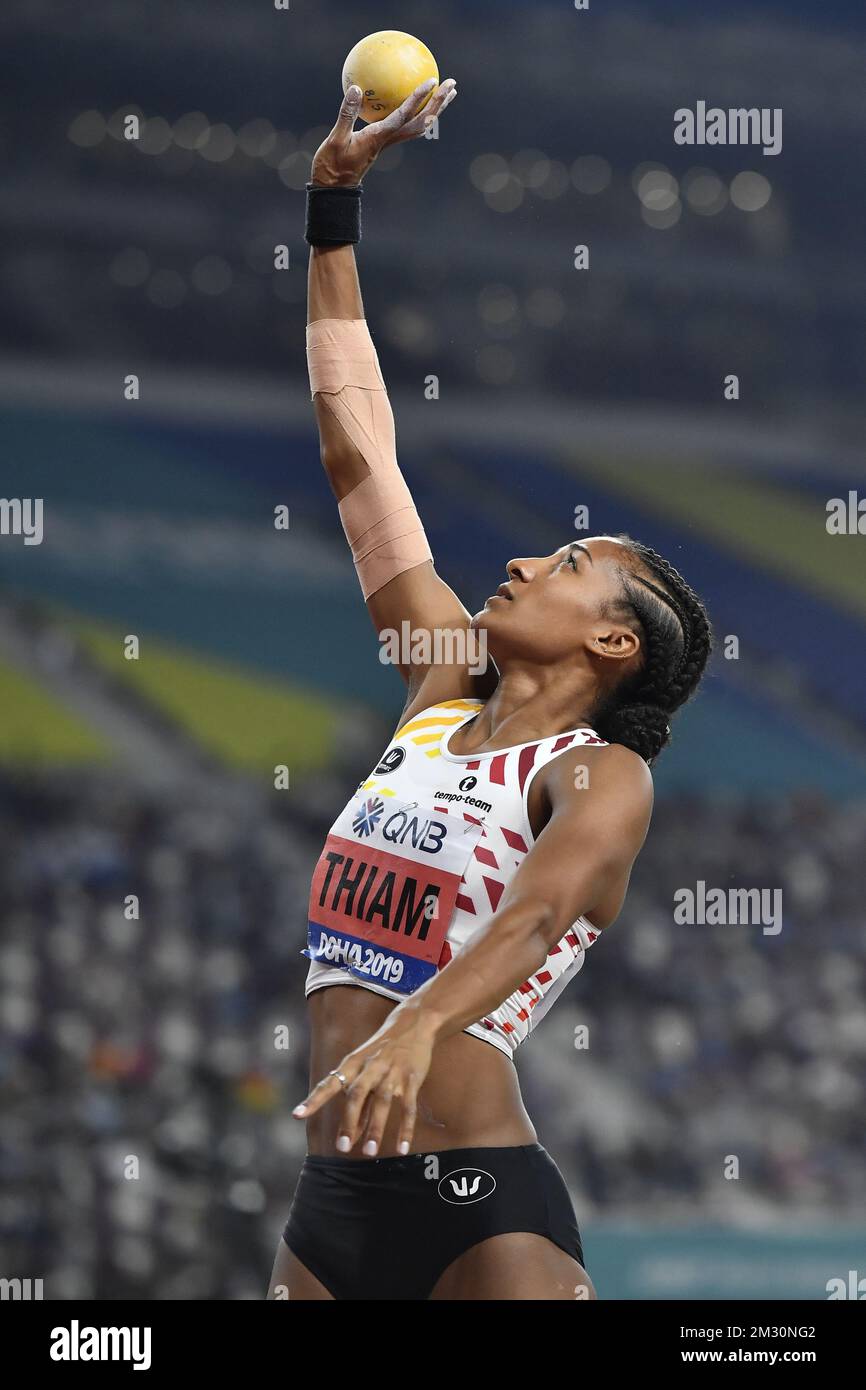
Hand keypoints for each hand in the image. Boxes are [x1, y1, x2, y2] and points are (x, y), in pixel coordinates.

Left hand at [292, 1002, 437, 1155]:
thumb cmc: (382, 1051)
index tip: (297, 1115)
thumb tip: (351, 1136)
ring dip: (375, 1127)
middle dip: (349, 1121)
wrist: (413, 1023)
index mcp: (353, 1063)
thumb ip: (359, 1103)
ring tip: (369, 1152)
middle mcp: (370, 1066)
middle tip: (342, 1148)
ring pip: (382, 1101)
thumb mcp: (365, 1069)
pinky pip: (408, 1106)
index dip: (314, 1099)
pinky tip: (402, 1148)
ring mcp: (392, 1072)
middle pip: (356, 1094)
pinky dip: (406, 1128)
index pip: (330, 1083)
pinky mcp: (412, 1078)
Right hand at [310, 76, 457, 187]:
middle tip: (451, 83)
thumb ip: (346, 114)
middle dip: (439, 102)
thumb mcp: (335, 138)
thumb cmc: (332, 164)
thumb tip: (355, 88)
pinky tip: (417, 99)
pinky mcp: (385, 142)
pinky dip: (417, 111)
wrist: (335, 187)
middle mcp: (390, 140)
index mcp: (380, 137)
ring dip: (435, 109)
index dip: (418, 98)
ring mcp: (390, 142)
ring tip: (447, 91)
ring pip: (420, 125)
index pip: (404, 116)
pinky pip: (407, 124)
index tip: (431, 81)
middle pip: (422, 122)